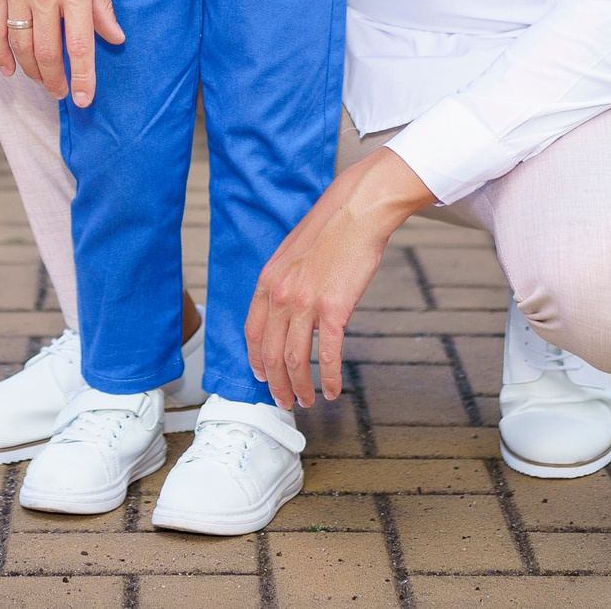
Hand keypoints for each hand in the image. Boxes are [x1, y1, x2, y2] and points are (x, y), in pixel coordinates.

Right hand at [0, 0, 122, 106]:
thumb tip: (115, 38)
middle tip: (63, 92)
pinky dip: (0, 53)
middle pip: (47, 51)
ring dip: (32, 71)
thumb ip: (101, 2)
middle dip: (56, 80)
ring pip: (20, 45)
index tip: (85, 100)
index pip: (80, 43)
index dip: (83, 77)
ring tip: (43, 81)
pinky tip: (10, 69)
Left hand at [245, 148, 435, 406]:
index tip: (261, 377)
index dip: (256, 360)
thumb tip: (286, 306)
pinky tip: (334, 390)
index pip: (253, 332)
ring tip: (308, 401)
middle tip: (284, 402)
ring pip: (296, 360)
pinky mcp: (334, 308)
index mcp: (268, 280)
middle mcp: (281, 294)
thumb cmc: (330, 228)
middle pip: (271, 353)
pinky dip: (330, 378)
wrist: (357, 209)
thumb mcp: (292, 252)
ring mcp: (306, 302)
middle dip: (276, 384)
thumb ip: (284, 280)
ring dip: (301, 387)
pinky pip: (329, 354)